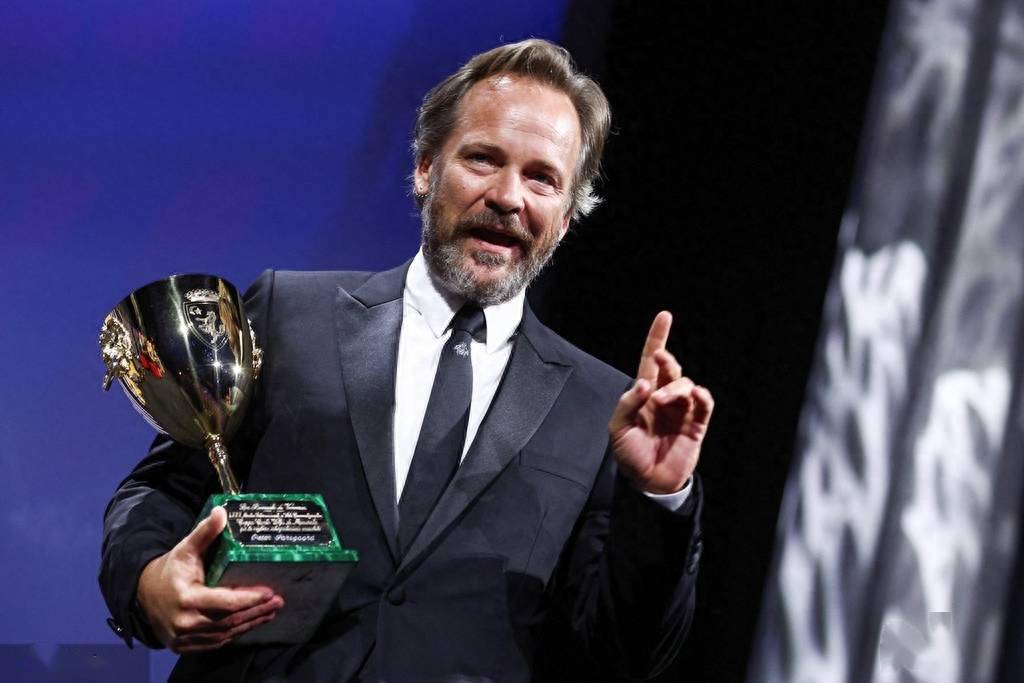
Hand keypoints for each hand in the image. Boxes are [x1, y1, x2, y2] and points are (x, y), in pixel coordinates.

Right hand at [136, 506, 283, 652]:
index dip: (249, 599)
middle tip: (278, 602)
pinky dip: (235, 632)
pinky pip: (216, 642)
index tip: (270, 592)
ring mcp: (184, 639)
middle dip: (256, 612)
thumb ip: (204, 532)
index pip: (226, 603)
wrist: (143, 595)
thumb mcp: (185, 549)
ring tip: (270, 611)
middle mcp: (185, 623)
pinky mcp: (185, 647)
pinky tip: (250, 622)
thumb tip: (221, 512)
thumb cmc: (170, 570)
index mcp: (187, 599)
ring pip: (225, 634)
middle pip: (229, 621)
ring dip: (250, 623)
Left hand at [608, 311, 714, 493]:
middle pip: (670, 368)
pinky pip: (704, 404)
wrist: (648, 482)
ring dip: (675, 388)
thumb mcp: (618, 429)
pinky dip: (702, 396)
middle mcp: (664, 398)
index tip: (665, 316)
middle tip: (658, 360)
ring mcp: (681, 410)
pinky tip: (697, 394)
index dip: (658, 338)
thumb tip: (644, 384)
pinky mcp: (696, 425)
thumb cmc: (630, 454)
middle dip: (665, 360)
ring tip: (663, 401)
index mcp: (643, 394)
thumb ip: (628, 404)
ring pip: (685, 384)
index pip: (651, 361)